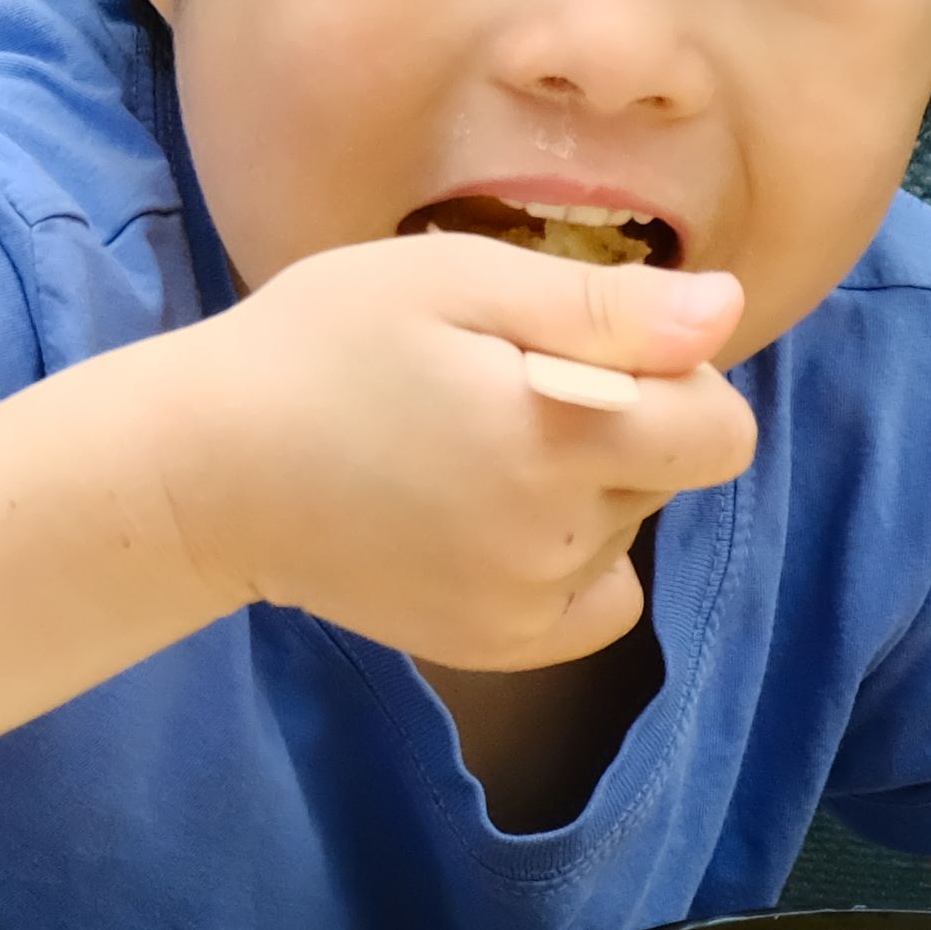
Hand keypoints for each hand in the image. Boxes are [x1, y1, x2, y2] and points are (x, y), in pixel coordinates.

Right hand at [126, 230, 755, 671]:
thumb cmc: (318, 346)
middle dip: (623, 426)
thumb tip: (726, 312)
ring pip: (626, 532)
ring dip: (586, 490)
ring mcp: (527, 605)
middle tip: (502, 390)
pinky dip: (573, 563)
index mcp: (559, 438)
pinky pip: (597, 605)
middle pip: (670, 476)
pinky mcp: (496, 648)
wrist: (204, 471)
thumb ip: (603, 304)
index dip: (673, 375)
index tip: (584, 349)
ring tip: (471, 449)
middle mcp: (557, 540)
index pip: (721, 430)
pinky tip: (494, 518)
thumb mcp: (455, 281)